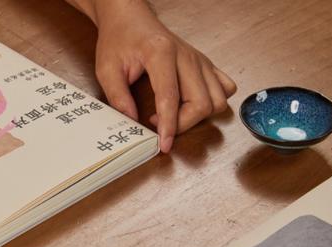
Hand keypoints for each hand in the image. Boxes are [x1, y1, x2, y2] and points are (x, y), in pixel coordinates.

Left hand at [70, 0, 236, 152]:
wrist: (131, 18)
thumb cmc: (119, 40)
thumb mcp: (106, 69)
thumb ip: (118, 96)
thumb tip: (132, 123)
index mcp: (161, 53)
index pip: (171, 98)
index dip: (169, 126)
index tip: (164, 144)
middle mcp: (186, 56)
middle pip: (202, 102)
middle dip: (184, 124)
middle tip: (161, 127)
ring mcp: (199, 60)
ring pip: (218, 99)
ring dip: (199, 116)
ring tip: (174, 115)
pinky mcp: (205, 64)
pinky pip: (224, 88)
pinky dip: (213, 102)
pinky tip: (190, 104)